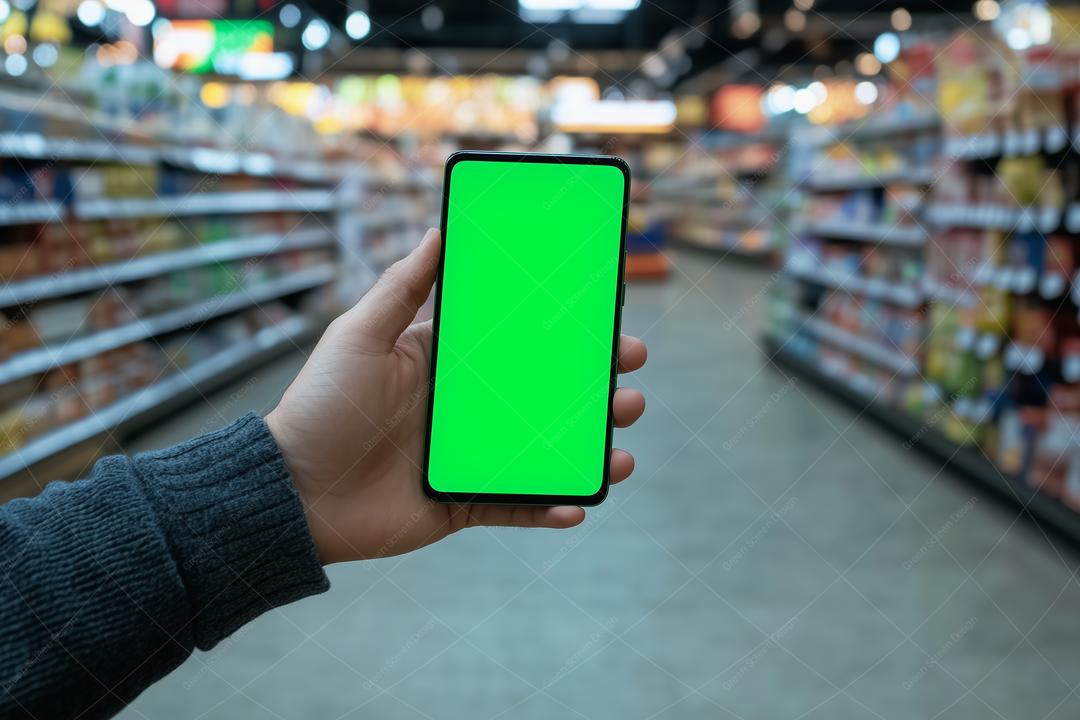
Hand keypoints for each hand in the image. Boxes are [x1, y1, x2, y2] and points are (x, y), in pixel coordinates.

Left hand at [266, 228, 646, 563]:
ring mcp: (468, 457)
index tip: (604, 310)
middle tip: (630, 371)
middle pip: (545, 392)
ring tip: (622, 445)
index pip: (517, 338)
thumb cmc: (320, 407)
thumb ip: (401, 287)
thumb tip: (437, 229)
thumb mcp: (358, 335)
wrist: (289, 493)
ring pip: (544, 449)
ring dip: (589, 446)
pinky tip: (581, 503)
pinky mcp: (461, 503)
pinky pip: (515, 506)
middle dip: (595, 384)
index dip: (561, 328)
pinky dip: (550, 507)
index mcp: (446, 363)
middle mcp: (465, 408)